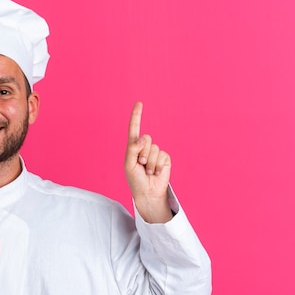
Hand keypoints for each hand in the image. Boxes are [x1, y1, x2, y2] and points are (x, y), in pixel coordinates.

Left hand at [124, 102, 172, 222]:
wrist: (147, 192)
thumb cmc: (135, 180)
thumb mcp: (129, 164)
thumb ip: (133, 149)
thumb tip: (143, 137)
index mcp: (134, 147)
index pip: (134, 129)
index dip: (137, 116)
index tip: (139, 103)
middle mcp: (145, 148)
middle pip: (146, 139)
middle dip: (143, 153)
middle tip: (141, 165)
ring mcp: (156, 152)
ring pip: (154, 148)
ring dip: (150, 162)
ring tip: (148, 171)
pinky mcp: (165, 158)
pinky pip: (162, 155)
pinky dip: (158, 165)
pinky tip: (156, 172)